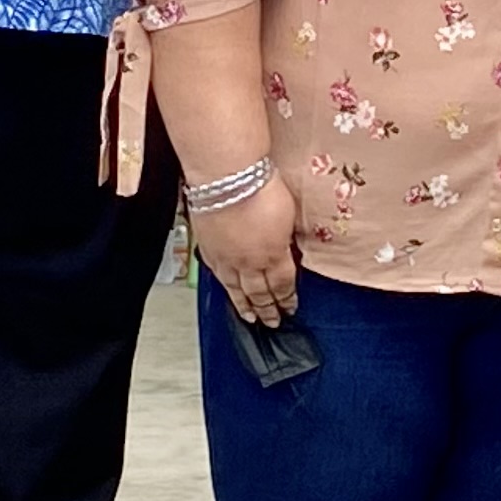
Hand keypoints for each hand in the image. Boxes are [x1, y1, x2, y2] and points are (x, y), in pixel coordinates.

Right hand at [196, 175, 299, 325]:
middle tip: (273, 321)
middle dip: (268, 309)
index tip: (291, 307)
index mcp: (274, 256)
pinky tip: (228, 291)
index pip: (283, 285)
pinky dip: (225, 288)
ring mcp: (226, 258)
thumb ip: (286, 238)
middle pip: (260, 293)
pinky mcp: (209, 249)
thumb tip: (287, 249)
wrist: (227, 178)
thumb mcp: (289, 216)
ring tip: (250, 317)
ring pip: (236, 290)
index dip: (287, 298)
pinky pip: (218, 276)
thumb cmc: (261, 189)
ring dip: (245, 306)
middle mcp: (249, 263)